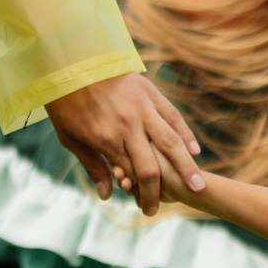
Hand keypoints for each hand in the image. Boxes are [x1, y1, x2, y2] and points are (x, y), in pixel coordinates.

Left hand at [46, 72, 200, 212]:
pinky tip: (194, 151)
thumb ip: (93, 166)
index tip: (148, 207)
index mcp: (106, 140)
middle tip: (179, 204)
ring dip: (187, 166)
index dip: (142, 194)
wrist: (70, 61)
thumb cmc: (67, 103)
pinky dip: (185, 135)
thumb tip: (108, 196)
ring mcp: (142, 108)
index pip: (131, 176)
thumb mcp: (70, 138)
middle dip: (166, 190)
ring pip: (171, 142)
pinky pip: (172, 116)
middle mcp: (128, 126)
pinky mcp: (150, 93)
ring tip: (200, 184)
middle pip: (154, 167)